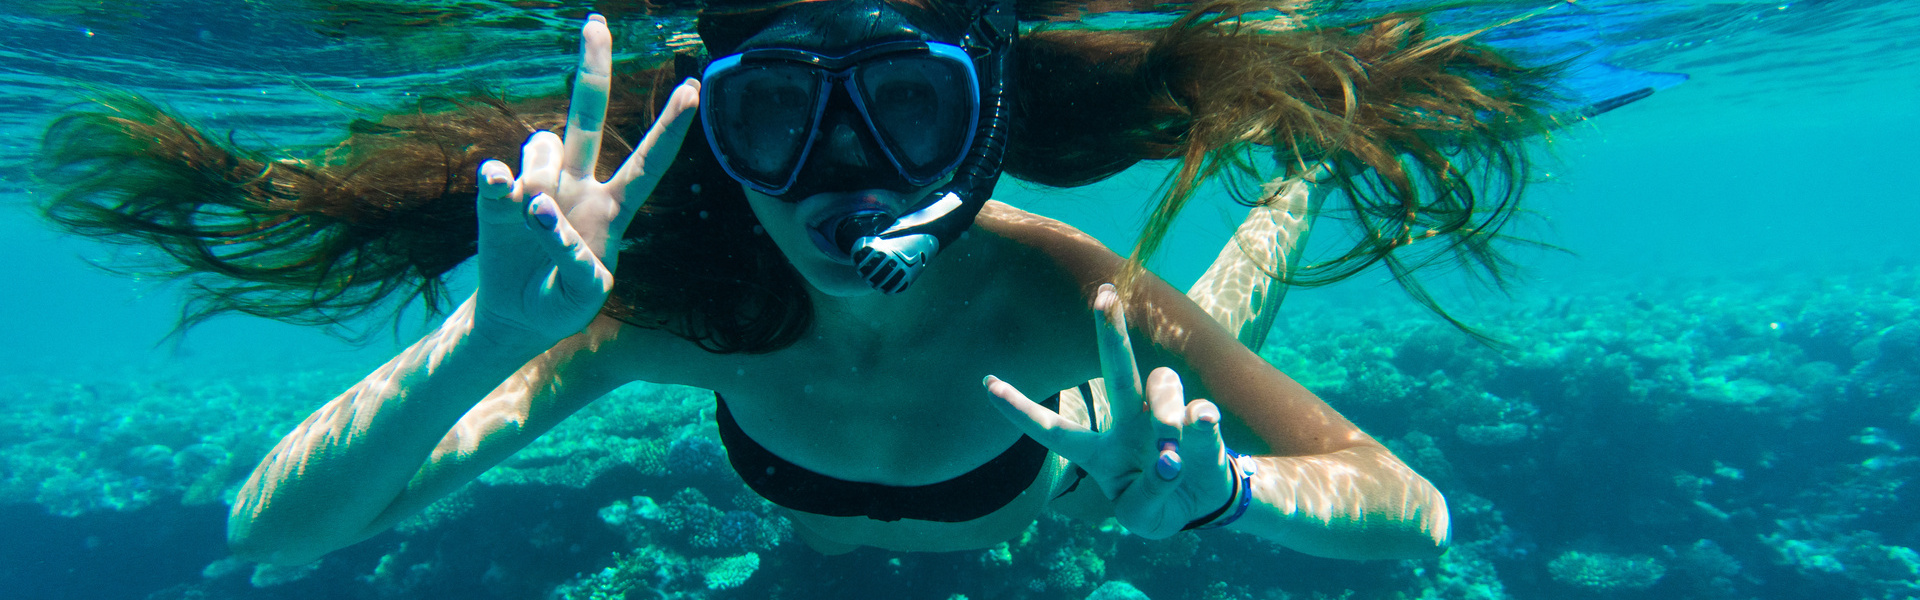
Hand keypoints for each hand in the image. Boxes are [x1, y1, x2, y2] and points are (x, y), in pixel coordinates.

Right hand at [472, 14, 698, 346]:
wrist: (516, 318)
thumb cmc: (562, 304)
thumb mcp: (583, 294)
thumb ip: (571, 256)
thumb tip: (535, 207)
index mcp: (614, 208)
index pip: (648, 162)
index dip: (670, 128)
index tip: (693, 87)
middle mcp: (579, 186)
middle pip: (588, 116)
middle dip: (592, 68)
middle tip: (596, 23)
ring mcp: (538, 186)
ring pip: (542, 145)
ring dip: (541, 172)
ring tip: (534, 216)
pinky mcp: (498, 199)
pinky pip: (499, 173)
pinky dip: (500, 180)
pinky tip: (501, 191)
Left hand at [983, 284, 1234, 537]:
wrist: (1203, 504)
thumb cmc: (1159, 506)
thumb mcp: (1144, 519)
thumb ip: (1151, 494)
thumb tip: (1172, 455)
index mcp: (1099, 452)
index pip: (1054, 430)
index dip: (1021, 410)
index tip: (987, 384)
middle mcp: (1127, 423)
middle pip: (1116, 370)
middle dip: (1110, 331)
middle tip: (1103, 295)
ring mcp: (1164, 415)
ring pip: (1162, 385)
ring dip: (1167, 416)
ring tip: (1171, 459)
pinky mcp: (1199, 416)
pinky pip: (1199, 409)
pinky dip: (1201, 427)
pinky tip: (1203, 429)